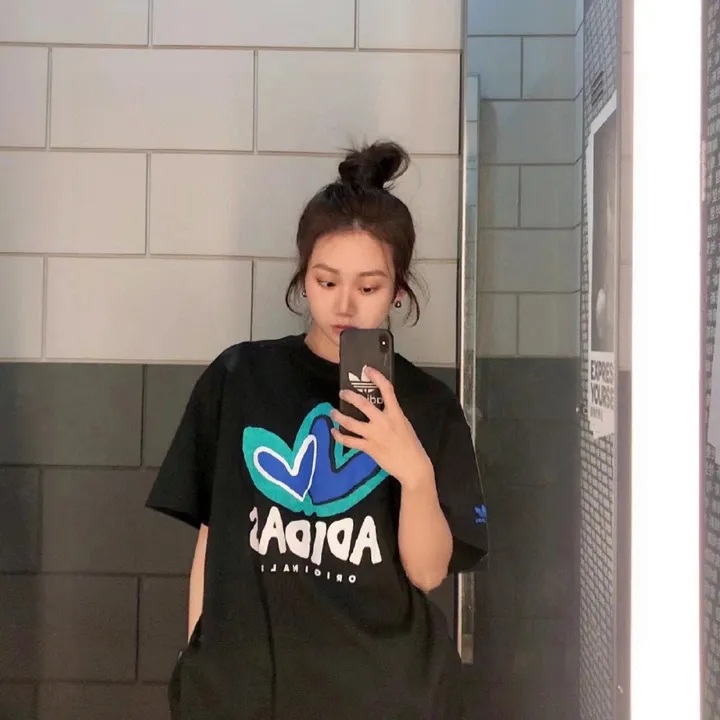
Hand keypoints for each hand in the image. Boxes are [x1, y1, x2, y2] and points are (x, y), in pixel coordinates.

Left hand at [330, 367, 432, 488]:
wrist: (412, 465)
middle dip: (350, 396)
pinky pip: (349, 441)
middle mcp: (383, 422)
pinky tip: (334, 432)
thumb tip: (379, 407)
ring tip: (333, 411)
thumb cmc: (410, 444)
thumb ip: (392, 414)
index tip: (368, 370)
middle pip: (363, 404)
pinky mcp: (368, 448)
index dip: (377, 377)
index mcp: (396, 413)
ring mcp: (374, 435)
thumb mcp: (404, 423)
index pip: (387, 390)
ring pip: (351, 423)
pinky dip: (339, 436)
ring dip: (339, 416)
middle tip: (342, 392)